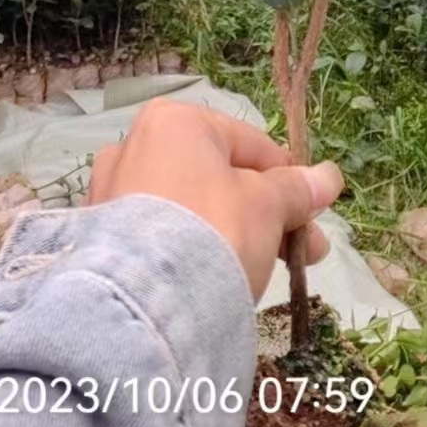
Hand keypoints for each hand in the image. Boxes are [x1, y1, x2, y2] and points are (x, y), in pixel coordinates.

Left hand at [87, 99, 343, 299]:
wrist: (142, 304)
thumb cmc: (213, 231)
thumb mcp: (267, 207)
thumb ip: (296, 190)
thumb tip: (329, 176)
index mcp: (175, 122)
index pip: (251, 144)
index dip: (290, 181)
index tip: (313, 216)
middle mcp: (134, 146)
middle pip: (220, 178)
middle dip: (267, 215)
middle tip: (305, 253)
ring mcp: (111, 194)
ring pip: (191, 209)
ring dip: (233, 234)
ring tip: (264, 273)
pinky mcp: (98, 239)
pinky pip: (161, 238)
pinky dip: (190, 253)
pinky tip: (215, 281)